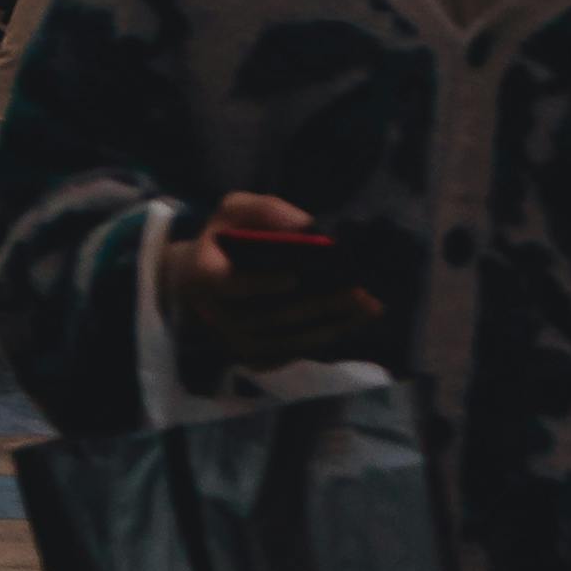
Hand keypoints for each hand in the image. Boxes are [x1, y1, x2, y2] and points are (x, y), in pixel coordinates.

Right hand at [165, 194, 381, 381]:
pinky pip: (295, 352)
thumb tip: (308, 227)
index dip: (261, 284)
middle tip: (358, 293)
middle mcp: (221, 318)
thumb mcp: (234, 211)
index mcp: (206, 277)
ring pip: (289, 340)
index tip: (293, 277)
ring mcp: (239, 344)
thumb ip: (265, 212)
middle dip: (319, 305)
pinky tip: (351, 322)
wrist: (204, 281)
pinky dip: (324, 338)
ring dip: (331, 325)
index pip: (233, 285)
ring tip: (366, 308)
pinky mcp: (258, 359)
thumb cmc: (223, 239)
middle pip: (273, 317)